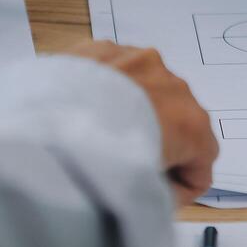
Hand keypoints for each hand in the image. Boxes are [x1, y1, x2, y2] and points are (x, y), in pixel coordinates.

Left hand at [67, 42, 218, 204]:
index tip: (152, 195)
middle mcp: (173, 86)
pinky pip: (116, 72)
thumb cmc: (99, 165)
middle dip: (159, 142)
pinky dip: (106, 89)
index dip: (179, 186)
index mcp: (192, 124)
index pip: (202, 162)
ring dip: (133, 111)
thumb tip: (159, 189)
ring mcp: (139, 59)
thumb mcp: (142, 198)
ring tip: (100, 132)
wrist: (45, 128)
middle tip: (124, 163)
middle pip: (176, 122)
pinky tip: (83, 108)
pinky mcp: (103, 48)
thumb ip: (163, 194)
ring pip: (146, 91)